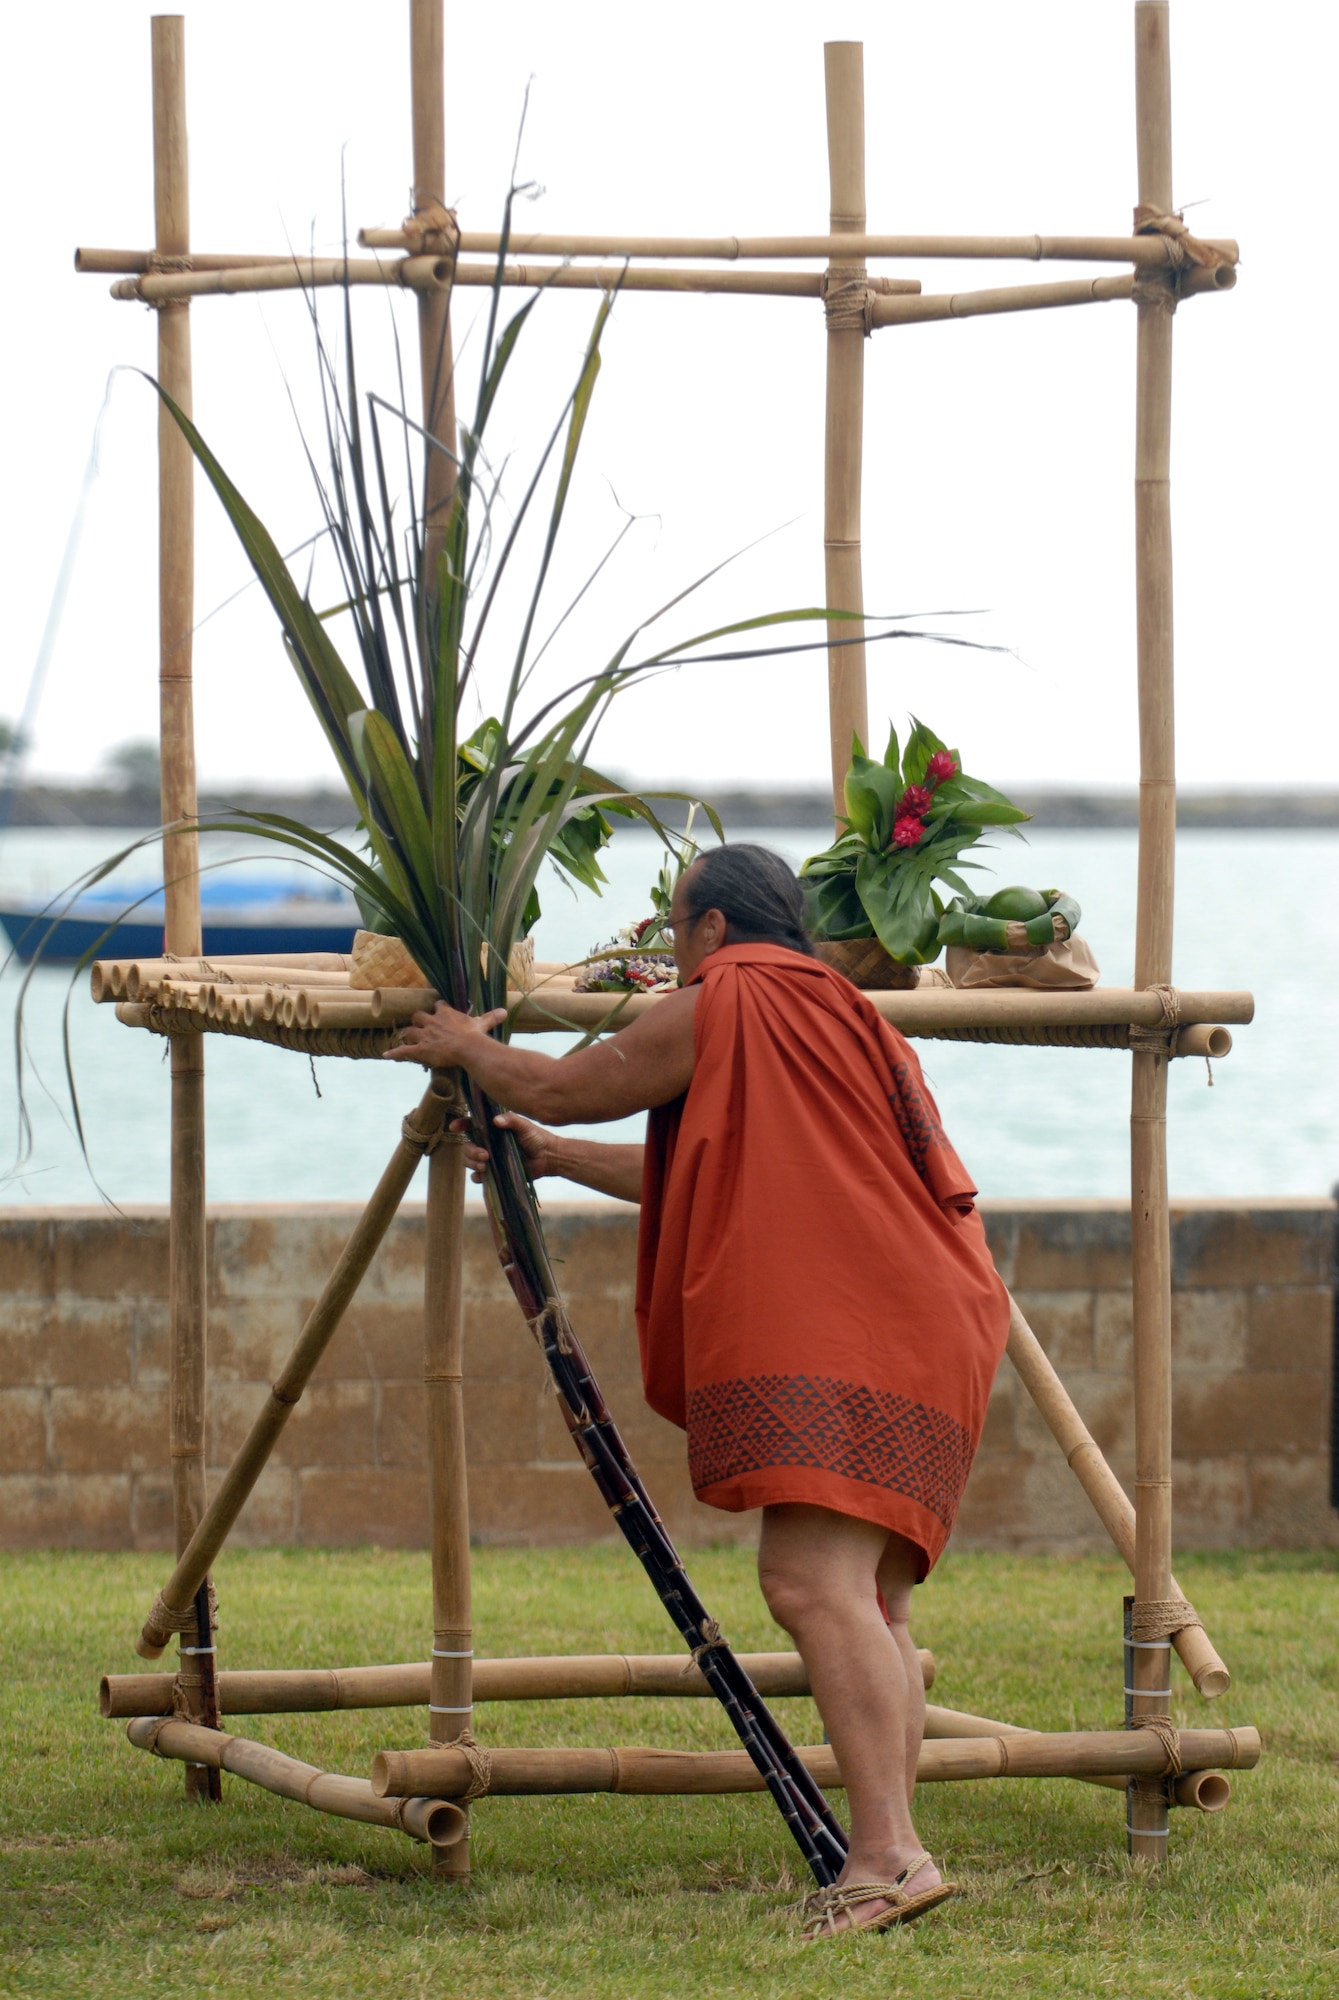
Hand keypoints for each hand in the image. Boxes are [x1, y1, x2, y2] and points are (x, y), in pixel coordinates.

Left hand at [383, 1002, 507, 1068]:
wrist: (467, 1048)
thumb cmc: (474, 1035)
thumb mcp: (482, 1023)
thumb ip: (491, 1017)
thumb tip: (505, 1011)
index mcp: (445, 1014)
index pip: (438, 1006)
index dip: (437, 1009)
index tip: (439, 1011)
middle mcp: (432, 1022)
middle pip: (418, 1016)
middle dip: (418, 1021)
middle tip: (421, 1027)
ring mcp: (424, 1036)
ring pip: (410, 1032)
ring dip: (409, 1035)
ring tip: (409, 1039)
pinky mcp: (419, 1050)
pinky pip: (403, 1050)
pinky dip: (395, 1053)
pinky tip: (386, 1055)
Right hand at [451, 1110, 559, 1183]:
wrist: (547, 1157)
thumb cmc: (536, 1137)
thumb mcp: (525, 1126)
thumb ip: (511, 1120)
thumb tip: (495, 1121)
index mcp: (492, 1129)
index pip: (471, 1125)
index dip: (460, 1124)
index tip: (454, 1127)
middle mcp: (487, 1143)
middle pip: (467, 1146)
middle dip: (470, 1151)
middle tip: (484, 1156)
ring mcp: (489, 1158)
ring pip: (469, 1161)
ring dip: (472, 1163)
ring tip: (485, 1165)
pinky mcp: (494, 1172)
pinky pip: (478, 1176)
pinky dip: (477, 1177)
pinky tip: (483, 1175)